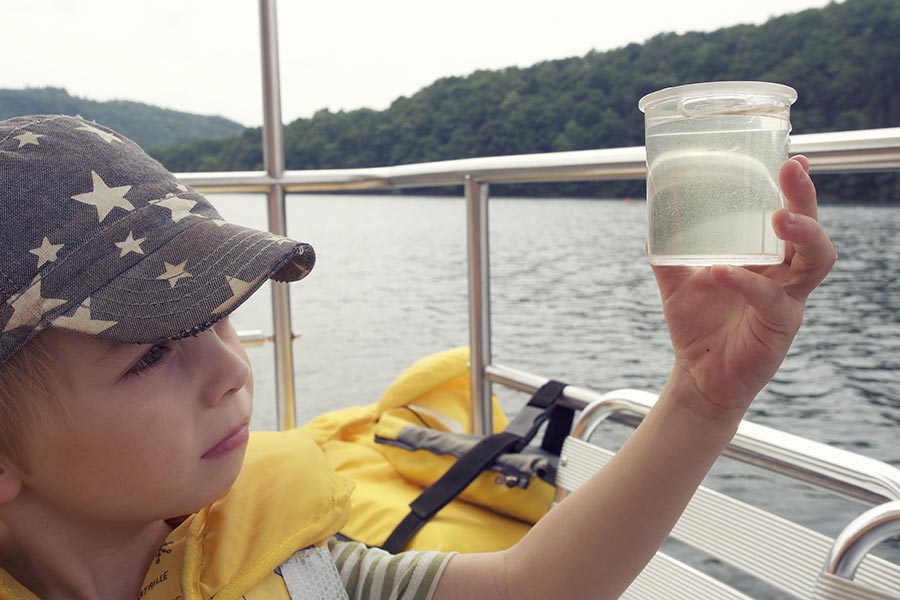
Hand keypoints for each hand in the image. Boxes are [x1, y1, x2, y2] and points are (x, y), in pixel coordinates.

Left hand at [651, 156, 836, 419]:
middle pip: (812, 231)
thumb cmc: (697, 326)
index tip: (792, 158)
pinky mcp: (779, 327)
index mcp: (767, 259)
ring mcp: (787, 301)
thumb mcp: (677, 282)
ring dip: (802, 235)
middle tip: (793, 170)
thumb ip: (668, 252)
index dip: (796, 189)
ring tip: (779, 217)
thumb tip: (651, 220)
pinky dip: (745, 283)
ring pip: (814, 262)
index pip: (791, 216)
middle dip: (806, 198)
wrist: (698, 375)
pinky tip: (721, 271)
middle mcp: (785, 276)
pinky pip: (771, 300)